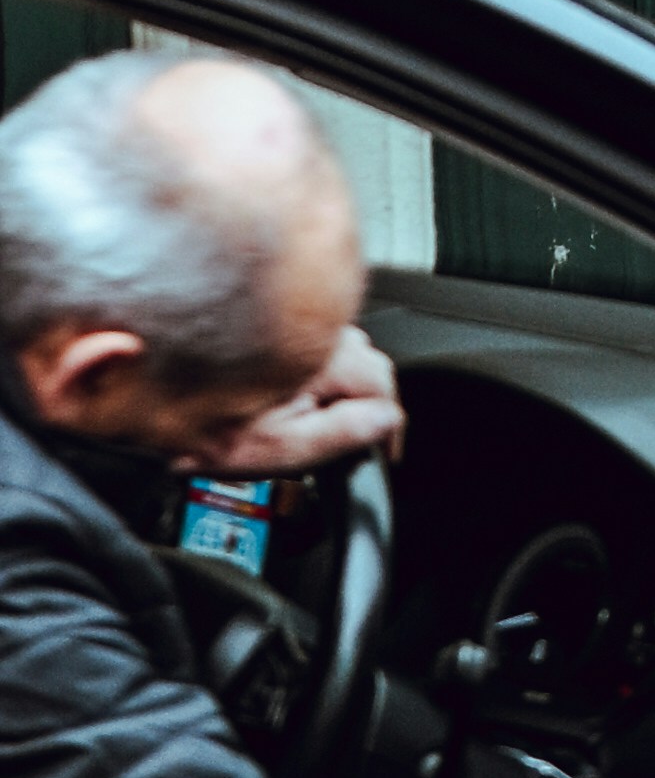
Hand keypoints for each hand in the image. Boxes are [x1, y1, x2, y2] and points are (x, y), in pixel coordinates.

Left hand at [209, 326, 404, 477]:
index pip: (381, 383)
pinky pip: (315, 345)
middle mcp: (309, 332)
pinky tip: (296, 396)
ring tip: (324, 422)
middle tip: (359, 442)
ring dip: (344, 385)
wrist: (142, 394)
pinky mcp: (271, 328)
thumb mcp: (274, 446)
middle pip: (367, 364)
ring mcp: (290, 326)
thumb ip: (336, 434)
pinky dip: (318, 371)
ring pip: (342, 352)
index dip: (389, 424)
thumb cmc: (197, 424)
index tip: (385, 451)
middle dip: (369, 404)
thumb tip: (384, 422)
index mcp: (317, 357)